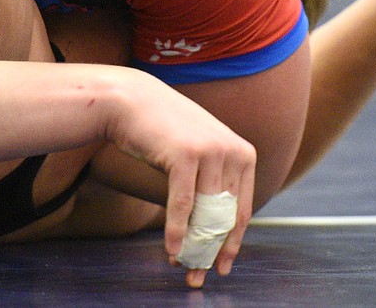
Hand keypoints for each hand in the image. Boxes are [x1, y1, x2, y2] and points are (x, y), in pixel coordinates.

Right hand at [108, 77, 256, 287]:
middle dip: (211, 251)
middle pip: (225, 216)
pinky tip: (172, 250)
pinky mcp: (185, 155)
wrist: (131, 101)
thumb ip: (216, 181)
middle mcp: (233, 151)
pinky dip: (177, 231)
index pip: (241, 210)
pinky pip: (183, 204)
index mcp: (244, 153)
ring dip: (193, 245)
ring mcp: (210, 151)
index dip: (231, 243)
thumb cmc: (163, 131)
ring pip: (205, 214)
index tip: (222, 266)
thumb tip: (219, 231)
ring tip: (182, 265)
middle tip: (198, 275)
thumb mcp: (200, 152)